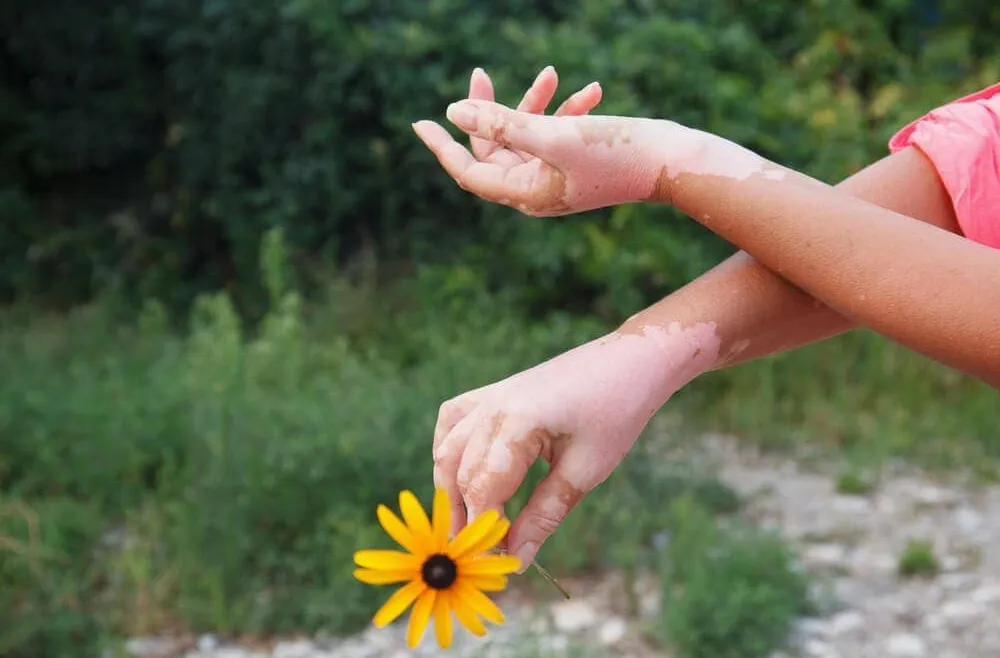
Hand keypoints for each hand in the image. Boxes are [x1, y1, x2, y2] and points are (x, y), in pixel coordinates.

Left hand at [413, 67, 672, 216]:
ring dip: (535, 103)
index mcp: (525, 194)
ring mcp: (556, 177)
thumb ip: (503, 124)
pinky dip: (566, 111)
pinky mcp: (576, 162)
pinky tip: (590, 91)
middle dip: (489, 110)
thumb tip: (454, 113)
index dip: (443, 146)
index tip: (419, 121)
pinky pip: (556, 134)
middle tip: (479, 73)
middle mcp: (536, 190)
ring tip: (552, 73)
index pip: (469, 171)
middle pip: (493, 149)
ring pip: (525, 136)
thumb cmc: (616, 153)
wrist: (674, 162)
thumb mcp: (553, 135)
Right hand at [432, 324, 718, 570]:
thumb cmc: (617, 412)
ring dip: (452, 488)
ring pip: (448, 449)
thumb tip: (517, 558)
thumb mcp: (586, 471)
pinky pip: (453, 420)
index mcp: (516, 422)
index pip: (482, 488)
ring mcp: (490, 395)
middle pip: (459, 473)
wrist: (631, 361)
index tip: (501, 561)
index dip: (486, 529)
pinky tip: (460, 473)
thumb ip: (545, 516)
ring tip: (470, 523)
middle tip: (485, 552)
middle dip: (467, 516)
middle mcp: (493, 406)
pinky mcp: (495, 391)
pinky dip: (449, 450)